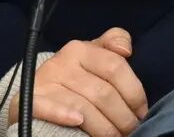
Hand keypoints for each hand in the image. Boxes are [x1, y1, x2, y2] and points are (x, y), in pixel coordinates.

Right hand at [7, 27, 147, 135]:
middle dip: (123, 117)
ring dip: (105, 128)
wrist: (35, 91)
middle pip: (103, 92)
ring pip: (84, 107)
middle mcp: (62, 63)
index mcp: (81, 49)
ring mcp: (46, 82)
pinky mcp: (31, 101)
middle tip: (131, 130)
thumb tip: (126, 49)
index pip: (115, 67)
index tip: (142, 111)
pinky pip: (49, 108)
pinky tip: (78, 123)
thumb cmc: (74, 76)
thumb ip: (112, 44)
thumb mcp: (92, 55)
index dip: (134, 92)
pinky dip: (64, 115)